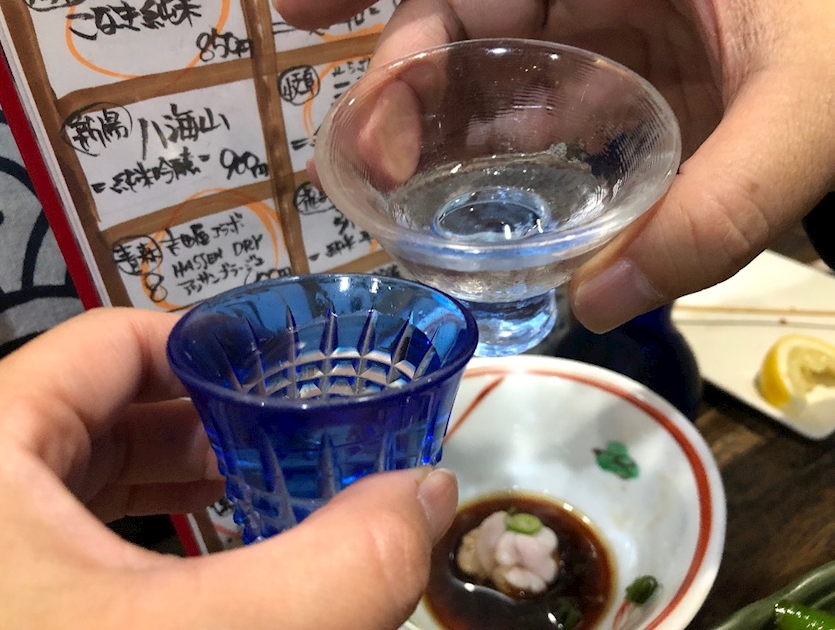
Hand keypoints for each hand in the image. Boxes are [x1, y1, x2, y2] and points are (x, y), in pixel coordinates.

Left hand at [0, 307, 456, 628]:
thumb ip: (342, 566)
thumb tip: (428, 493)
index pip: (111, 342)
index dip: (212, 347)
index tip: (290, 377)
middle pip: (98, 404)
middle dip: (206, 419)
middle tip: (291, 436)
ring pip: (81, 474)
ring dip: (175, 478)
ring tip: (256, 490)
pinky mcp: (1, 596)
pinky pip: (65, 537)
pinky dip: (140, 536)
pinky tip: (197, 563)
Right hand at [279, 0, 834, 330]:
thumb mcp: (811, 108)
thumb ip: (725, 202)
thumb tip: (600, 299)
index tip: (293, 13)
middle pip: (463, 20)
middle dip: (399, 83)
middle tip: (371, 162)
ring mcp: (596, 36)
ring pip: (483, 75)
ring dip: (425, 130)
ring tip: (389, 190)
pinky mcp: (607, 85)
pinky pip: (525, 115)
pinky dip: (480, 155)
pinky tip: (449, 196)